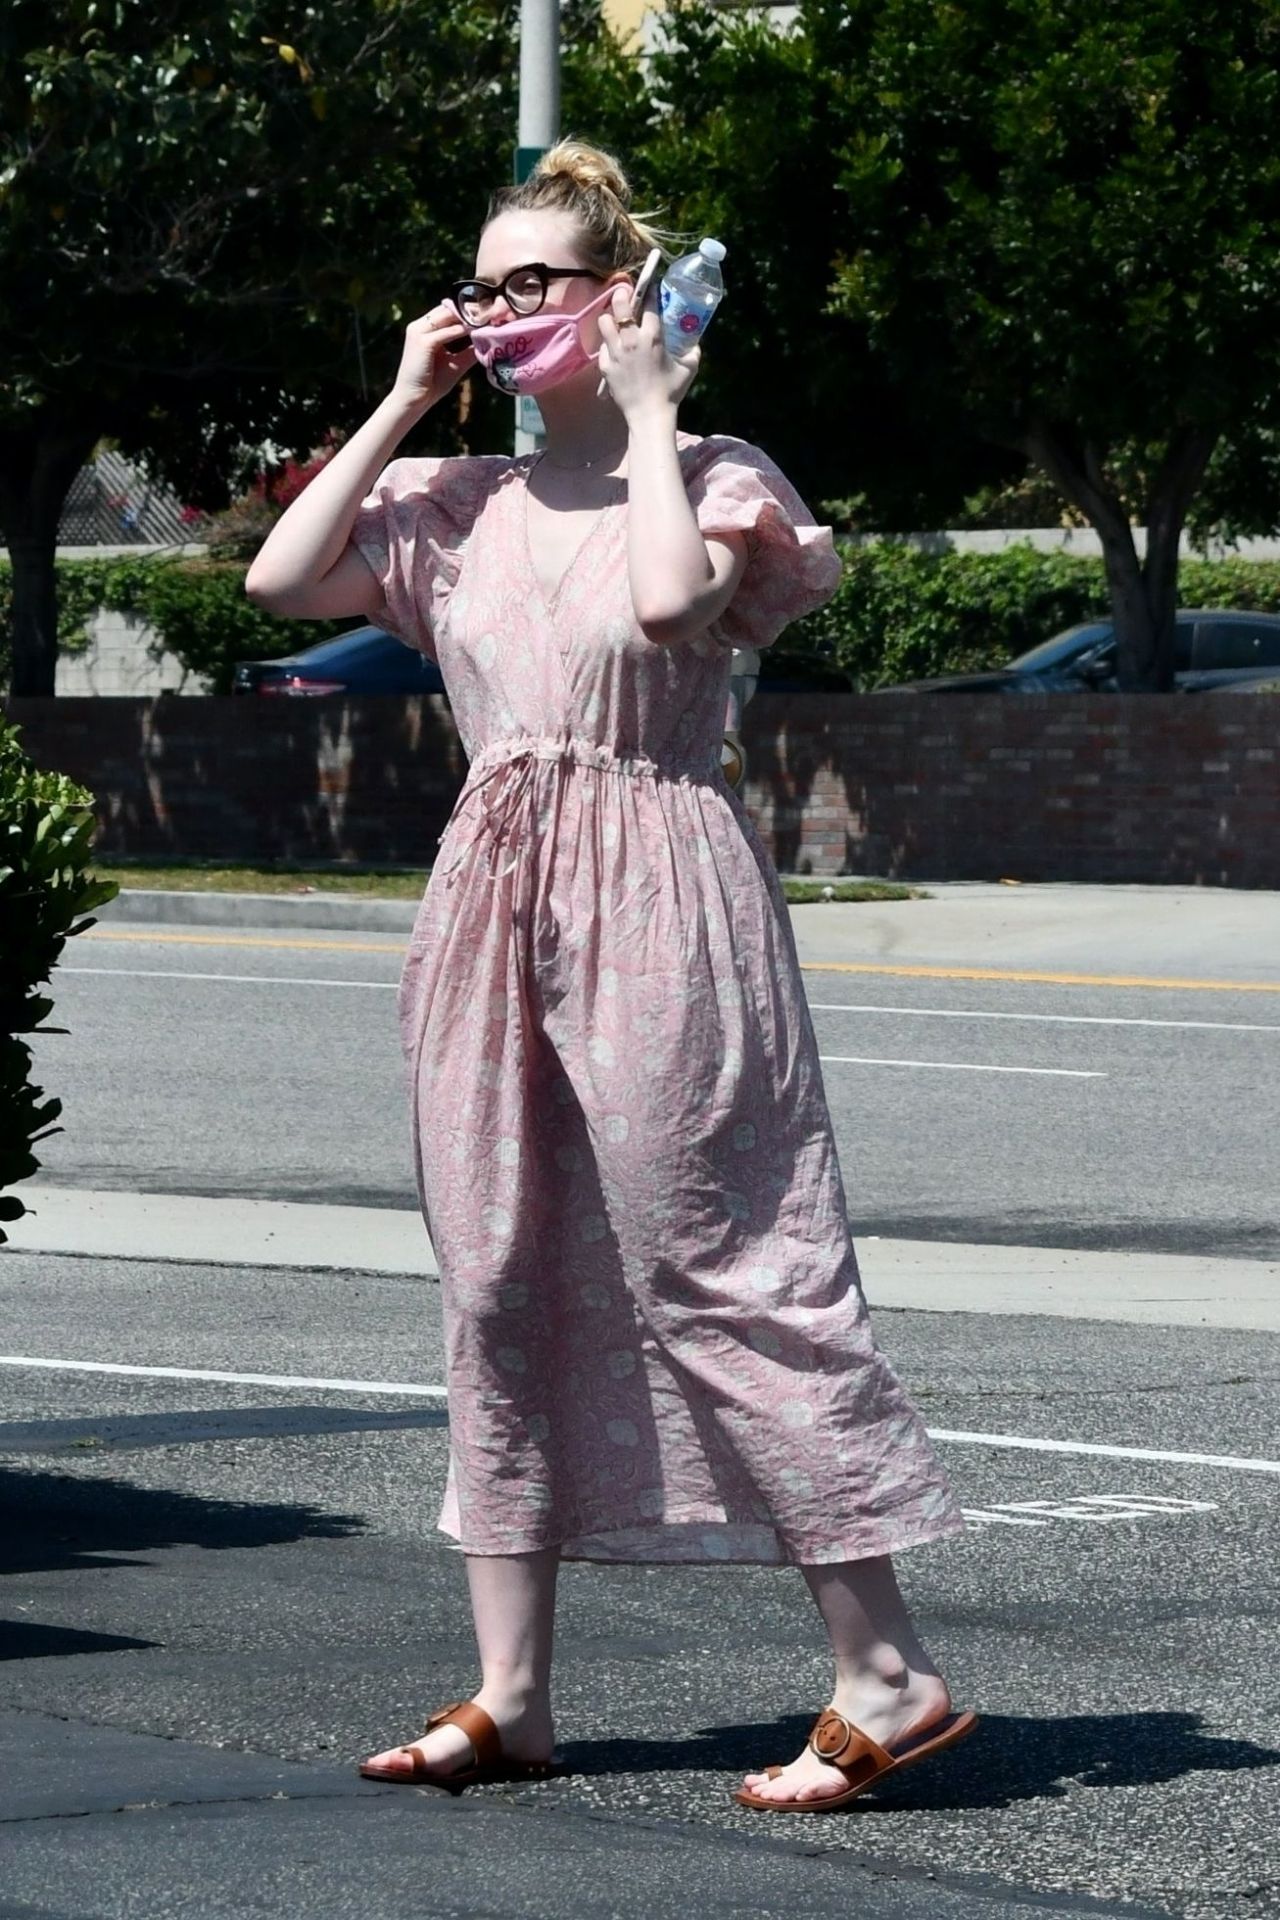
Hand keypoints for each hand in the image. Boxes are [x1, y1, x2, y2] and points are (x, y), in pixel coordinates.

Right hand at [389, 302, 475, 412]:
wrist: (414, 399)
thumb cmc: (432, 384)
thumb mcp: (455, 363)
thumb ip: (468, 351)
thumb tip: (486, 342)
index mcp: (424, 330)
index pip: (446, 312)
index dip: (465, 311)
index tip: (486, 314)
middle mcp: (419, 326)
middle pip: (446, 310)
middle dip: (468, 310)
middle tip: (490, 313)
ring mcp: (418, 332)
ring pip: (447, 316)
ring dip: (467, 318)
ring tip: (486, 320)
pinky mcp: (422, 342)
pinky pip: (446, 332)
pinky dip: (462, 331)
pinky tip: (476, 333)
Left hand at [597, 279, 699, 420]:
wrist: (649, 415)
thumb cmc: (671, 392)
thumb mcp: (688, 369)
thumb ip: (693, 352)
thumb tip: (695, 343)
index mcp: (653, 337)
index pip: (649, 304)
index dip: (649, 290)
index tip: (649, 285)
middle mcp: (631, 340)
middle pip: (620, 304)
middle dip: (621, 293)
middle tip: (623, 292)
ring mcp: (616, 352)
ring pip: (604, 321)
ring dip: (609, 318)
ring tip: (615, 321)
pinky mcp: (606, 365)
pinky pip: (602, 346)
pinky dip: (607, 344)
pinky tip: (614, 347)